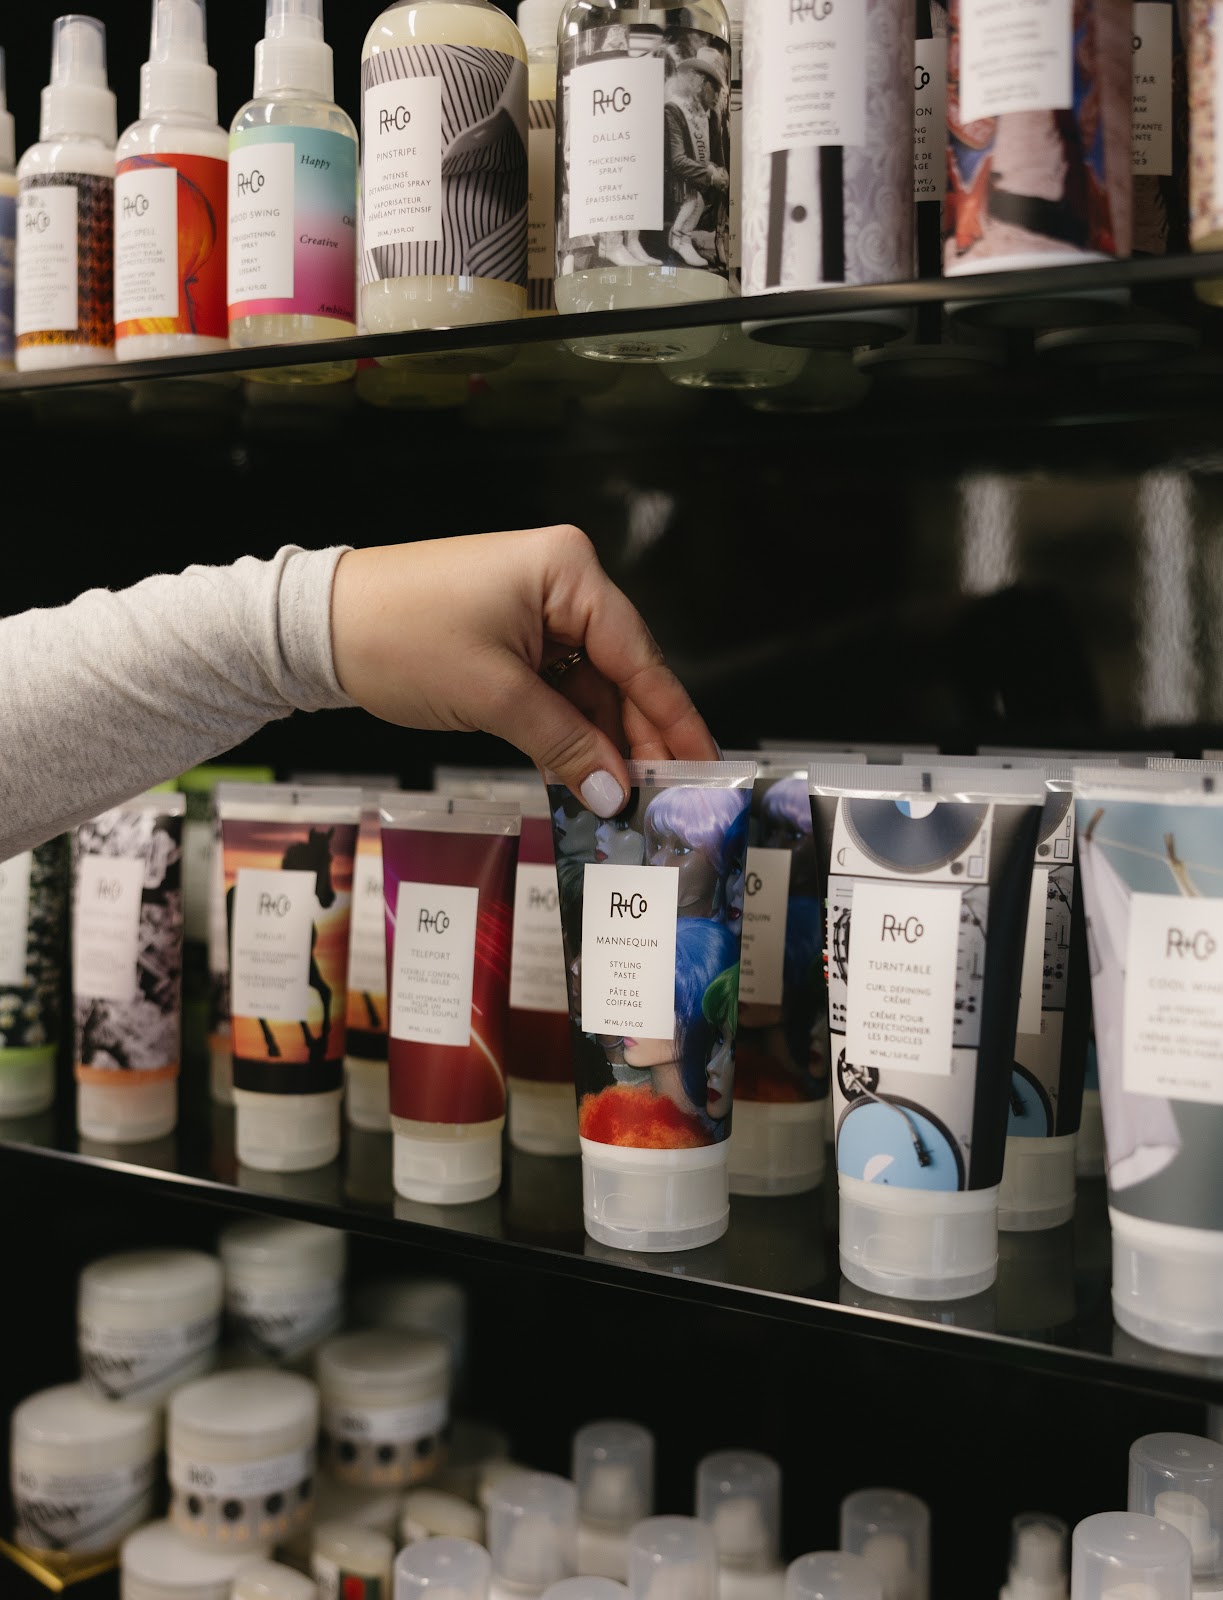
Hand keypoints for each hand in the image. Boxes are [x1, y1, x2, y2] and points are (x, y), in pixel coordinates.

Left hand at [330, 525, 717, 815]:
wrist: (318, 627)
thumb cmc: (398, 635)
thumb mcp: (493, 696)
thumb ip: (564, 744)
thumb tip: (617, 790)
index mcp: (568, 572)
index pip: (639, 655)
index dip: (673, 718)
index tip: (703, 763)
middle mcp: (562, 582)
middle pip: (620, 673)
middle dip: (636, 737)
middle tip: (663, 797)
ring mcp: (537, 609)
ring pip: (589, 688)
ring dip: (599, 743)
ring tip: (620, 800)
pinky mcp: (512, 636)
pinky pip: (556, 690)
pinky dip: (566, 732)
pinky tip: (581, 776)